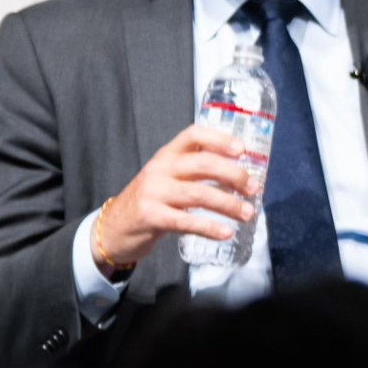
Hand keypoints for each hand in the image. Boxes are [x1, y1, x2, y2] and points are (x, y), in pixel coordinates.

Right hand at [91, 122, 263, 278]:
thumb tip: (243, 178)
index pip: (193, 135)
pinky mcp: (150, 216)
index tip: (243, 149)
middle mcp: (159, 169)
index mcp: (167, 155)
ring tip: (248, 213)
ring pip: (199, 193)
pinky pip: (186, 221)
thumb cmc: (152, 201)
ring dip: (229, 204)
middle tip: (254, 188)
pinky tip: (226, 233)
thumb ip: (196, 172)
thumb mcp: (169, 177)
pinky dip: (209, 227)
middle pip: (203, 163)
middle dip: (234, 175)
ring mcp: (153, 192)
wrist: (113, 227)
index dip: (220, 139)